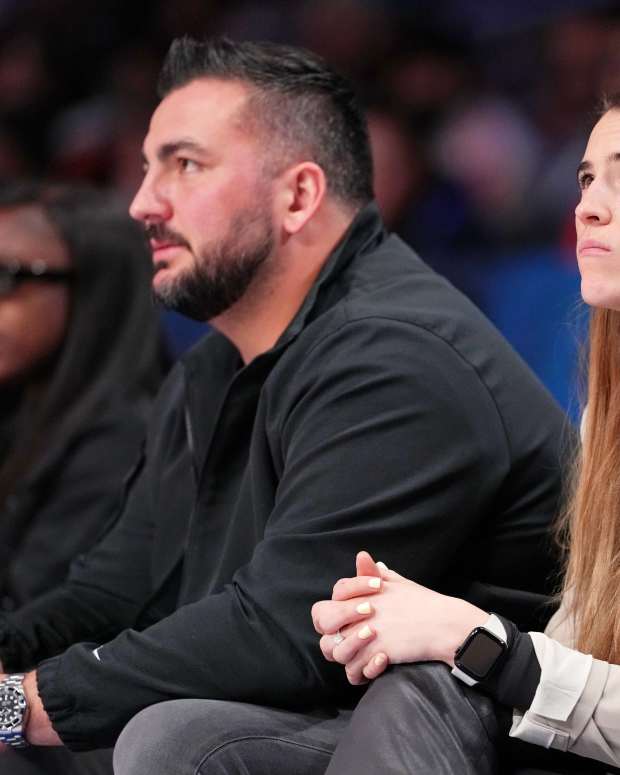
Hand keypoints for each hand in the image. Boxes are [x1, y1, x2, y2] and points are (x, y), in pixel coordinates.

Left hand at [312, 551, 487, 684]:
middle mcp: (360, 609)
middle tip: (349, 637)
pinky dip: (361, 672)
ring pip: (334, 650)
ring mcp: (367, 632)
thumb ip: (378, 574)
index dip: (340, 604)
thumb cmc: (425, 603)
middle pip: (323, 619)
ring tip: (363, 654)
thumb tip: (364, 559)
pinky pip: (353, 671)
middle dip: (331, 630)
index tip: (361, 612)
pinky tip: (376, 665)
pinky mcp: (377, 652)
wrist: (445, 624)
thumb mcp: (399, 583)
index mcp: (364, 590)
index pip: (335, 593)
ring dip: (346, 655)